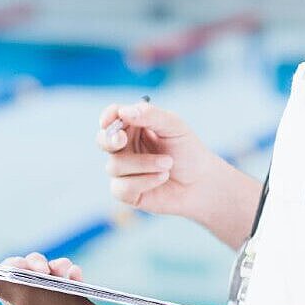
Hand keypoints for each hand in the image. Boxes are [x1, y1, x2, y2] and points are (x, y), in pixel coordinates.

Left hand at [0, 252, 122, 304]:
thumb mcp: (23, 297)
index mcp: (15, 302)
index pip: (6, 273)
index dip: (17, 264)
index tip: (29, 266)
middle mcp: (30, 302)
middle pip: (29, 270)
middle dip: (41, 263)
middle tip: (48, 270)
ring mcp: (51, 301)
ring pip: (50, 273)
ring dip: (59, 266)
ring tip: (68, 270)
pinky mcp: (69, 300)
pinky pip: (67, 279)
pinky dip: (71, 274)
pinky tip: (77, 276)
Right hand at [96, 101, 262, 246]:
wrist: (201, 183)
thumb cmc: (188, 151)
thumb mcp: (174, 127)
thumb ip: (151, 115)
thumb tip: (124, 112)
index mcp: (134, 127)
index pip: (112, 117)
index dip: (108, 117)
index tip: (109, 120)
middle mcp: (125, 147)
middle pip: (102, 140)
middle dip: (109, 140)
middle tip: (122, 139)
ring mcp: (123, 170)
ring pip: (114, 165)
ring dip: (144, 164)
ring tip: (168, 164)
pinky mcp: (126, 192)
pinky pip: (121, 187)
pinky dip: (144, 181)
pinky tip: (162, 178)